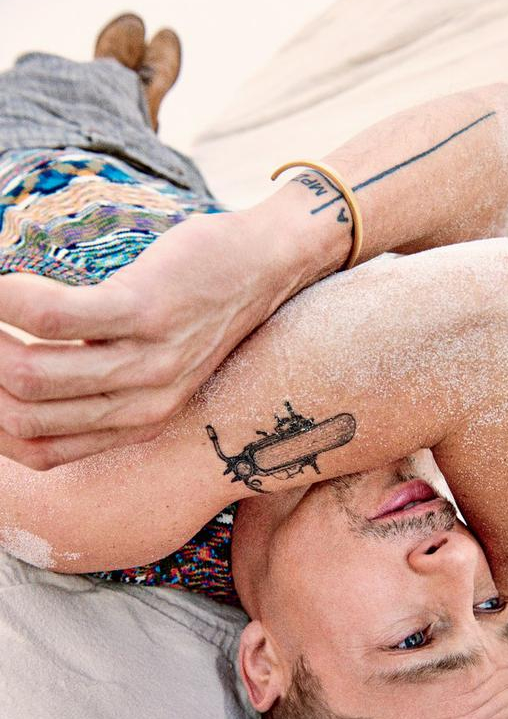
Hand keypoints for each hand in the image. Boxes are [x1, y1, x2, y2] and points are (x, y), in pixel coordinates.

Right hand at [0, 209, 300, 468]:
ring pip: (27, 373)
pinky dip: (7, 298)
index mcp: (136, 424)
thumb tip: (23, 377)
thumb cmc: (199, 306)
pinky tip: (1, 284)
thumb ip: (97, 382)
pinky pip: (51, 317)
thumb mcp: (152, 363)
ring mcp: (145, 362)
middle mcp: (140, 406)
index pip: (38, 453)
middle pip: (21, 415)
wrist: (269, 266)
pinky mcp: (146, 311)